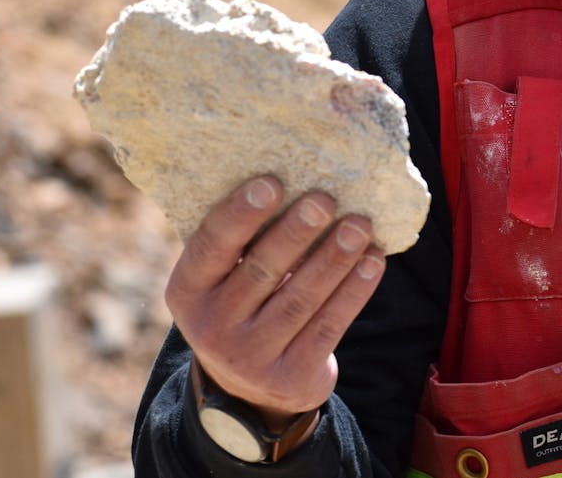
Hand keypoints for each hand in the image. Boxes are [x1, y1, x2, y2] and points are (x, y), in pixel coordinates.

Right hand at [165, 175, 386, 424]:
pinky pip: (328, 326)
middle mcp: (211, 327)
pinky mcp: (290, 377)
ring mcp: (250, 357)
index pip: (211, 245)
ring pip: (301, 299)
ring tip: (361, 225)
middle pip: (262, 271)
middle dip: (297, 232)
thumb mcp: (222, 279)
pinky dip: (355, 291)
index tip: (272, 182)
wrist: (249, 389)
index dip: (241, 213)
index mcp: (188, 290)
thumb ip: (242, 240)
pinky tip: (373, 261)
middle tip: (325, 199)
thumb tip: (296, 172)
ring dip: (335, 258)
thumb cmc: (243, 303)